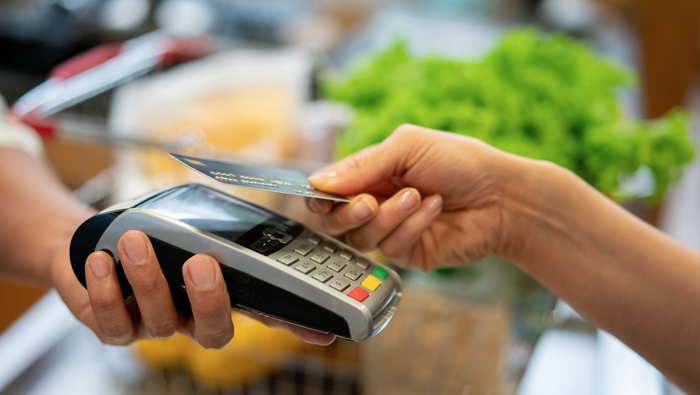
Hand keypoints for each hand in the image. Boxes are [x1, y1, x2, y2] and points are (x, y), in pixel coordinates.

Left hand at [51, 230, 334, 348]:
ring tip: (136, 241)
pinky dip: (106, 292)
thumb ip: (223, 230)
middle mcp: (194, 317)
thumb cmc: (153, 232)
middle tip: (201, 262)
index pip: (266, 314)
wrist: (96, 241)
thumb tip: (256, 220)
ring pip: (162, 319)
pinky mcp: (115, 327)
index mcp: (222, 295)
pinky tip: (103, 261)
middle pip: (215, 332)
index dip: (295, 326)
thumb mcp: (191, 225)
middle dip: (209, 300)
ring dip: (149, 278)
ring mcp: (156, 326)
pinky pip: (113, 323)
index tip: (325, 332)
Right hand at [306, 124, 519, 271]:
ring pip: (362, 238)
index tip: (322, 195)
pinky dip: (412, 226)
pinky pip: (392, 248)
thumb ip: (363, 165)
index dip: (320, 195)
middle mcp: (376, 203)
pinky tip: (434, 209)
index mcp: (371, 174)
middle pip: (335, 221)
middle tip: (371, 201)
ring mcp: (392, 230)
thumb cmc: (460, 162)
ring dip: (390, 216)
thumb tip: (318, 182)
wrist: (502, 196)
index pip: (329, 190)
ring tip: (419, 196)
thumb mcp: (409, 146)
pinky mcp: (410, 253)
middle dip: (348, 212)